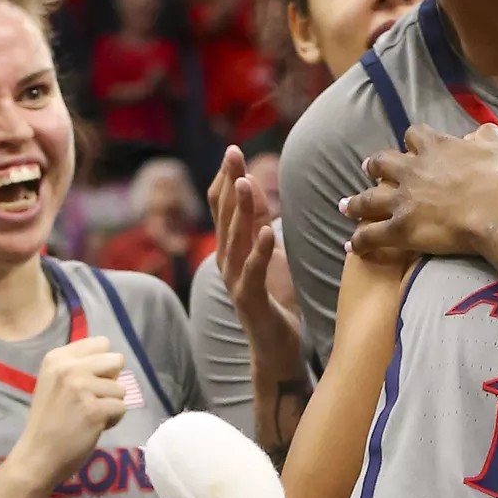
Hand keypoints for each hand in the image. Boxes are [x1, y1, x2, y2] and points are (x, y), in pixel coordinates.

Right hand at [7, 336, 129, 488]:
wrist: (37, 455)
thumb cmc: (48, 420)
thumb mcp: (54, 382)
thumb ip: (79, 367)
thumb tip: (114, 363)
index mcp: (57, 357)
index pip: (101, 343)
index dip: (102, 364)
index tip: (89, 381)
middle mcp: (68, 368)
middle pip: (116, 360)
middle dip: (111, 381)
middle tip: (94, 399)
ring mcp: (81, 388)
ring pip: (121, 388)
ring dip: (111, 404)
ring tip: (90, 416)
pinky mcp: (94, 410)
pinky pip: (121, 408)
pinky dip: (113, 420)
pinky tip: (94, 427)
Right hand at [208, 146, 302, 369]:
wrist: (275, 347)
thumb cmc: (273, 298)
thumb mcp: (266, 252)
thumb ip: (256, 222)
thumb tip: (250, 184)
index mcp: (230, 248)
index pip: (221, 207)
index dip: (225, 178)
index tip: (233, 151)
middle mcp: (226, 261)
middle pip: (223, 215)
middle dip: (229, 183)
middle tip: (233, 155)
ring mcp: (235, 281)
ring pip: (234, 239)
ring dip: (240, 210)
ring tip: (245, 184)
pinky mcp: (249, 300)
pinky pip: (253, 271)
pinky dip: (259, 250)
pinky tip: (266, 231)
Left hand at [345, 123, 497, 260]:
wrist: (495, 209)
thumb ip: (487, 137)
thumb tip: (480, 134)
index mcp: (436, 148)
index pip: (415, 135)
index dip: (412, 141)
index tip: (411, 145)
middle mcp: (412, 170)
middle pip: (382, 162)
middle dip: (374, 166)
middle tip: (368, 168)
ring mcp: (403, 199)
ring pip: (368, 199)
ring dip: (355, 203)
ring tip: (345, 205)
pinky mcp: (400, 228)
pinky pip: (372, 235)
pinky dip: (360, 241)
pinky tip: (351, 246)